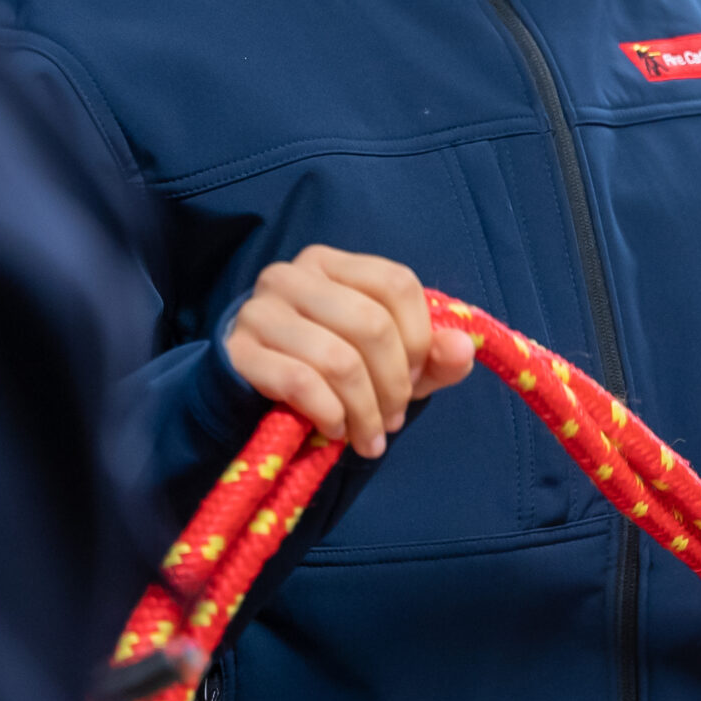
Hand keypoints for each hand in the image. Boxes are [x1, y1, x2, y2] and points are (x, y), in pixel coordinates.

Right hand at [222, 245, 474, 458]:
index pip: (396, 283)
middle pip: (371, 324)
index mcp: (332, 263)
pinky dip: (329, 413)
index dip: (420, 337)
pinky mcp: (238, 351)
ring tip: (368, 436)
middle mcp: (292, 275)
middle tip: (393, 420)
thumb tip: (462, 349)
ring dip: (365, 410)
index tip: (419, 377)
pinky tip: (333, 429)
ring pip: (338, 358)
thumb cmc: (327, 368)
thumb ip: (432, 357)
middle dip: (395, 384)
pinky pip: (300, 382)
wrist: (250, 392)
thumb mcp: (387, 362)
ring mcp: (259, 310)